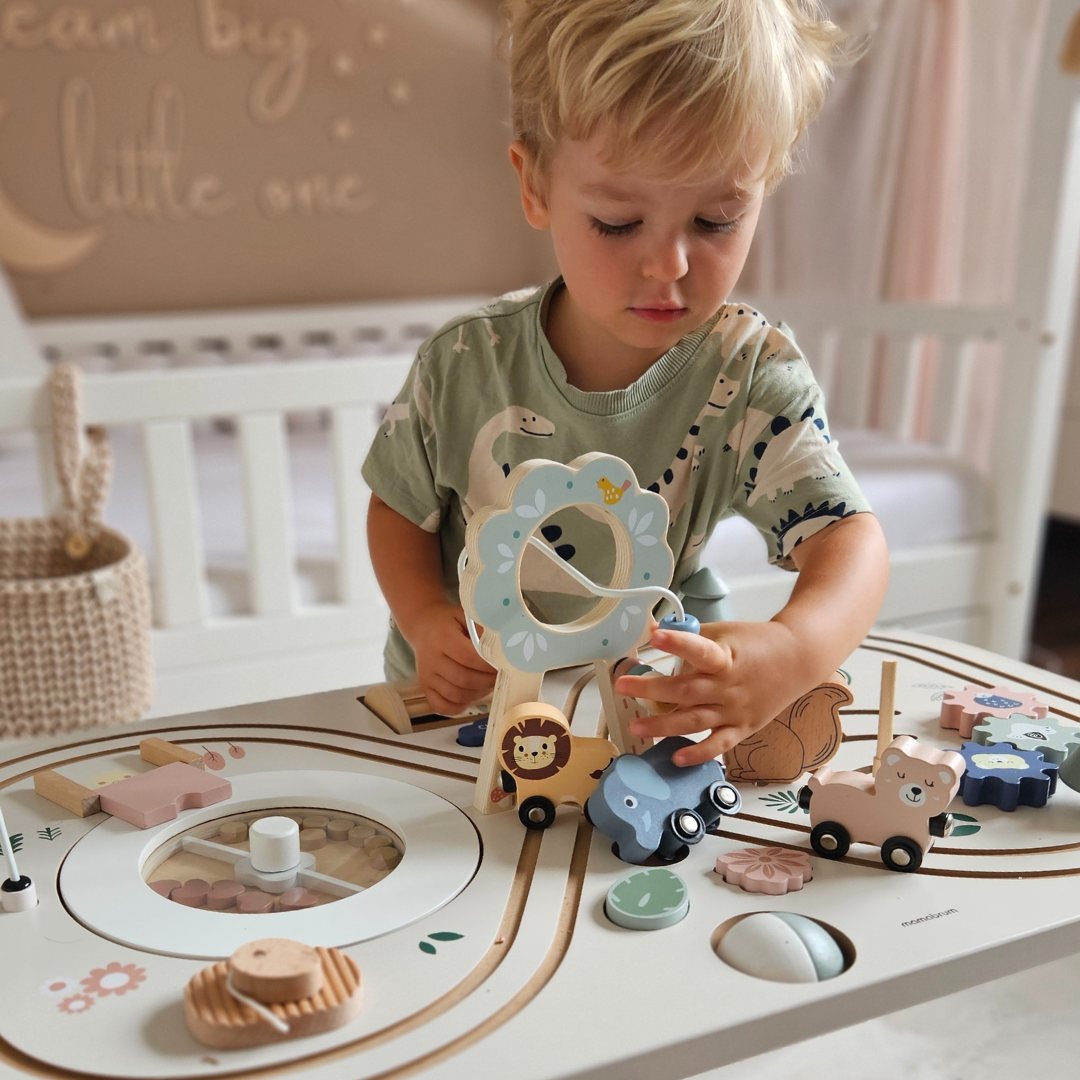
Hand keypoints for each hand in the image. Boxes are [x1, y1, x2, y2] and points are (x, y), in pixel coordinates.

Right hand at [409, 602, 496, 715]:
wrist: (422, 626)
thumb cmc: (449, 622)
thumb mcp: (466, 617)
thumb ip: (483, 631)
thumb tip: (504, 648)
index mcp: (442, 637)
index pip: (468, 656)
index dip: (487, 665)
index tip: (502, 665)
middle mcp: (431, 659)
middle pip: (463, 679)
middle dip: (486, 681)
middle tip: (499, 677)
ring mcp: (426, 676)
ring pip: (455, 695)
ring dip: (477, 694)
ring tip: (487, 685)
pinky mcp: (424, 688)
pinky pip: (441, 706)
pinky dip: (459, 707)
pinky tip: (470, 696)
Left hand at [613, 621, 812, 766]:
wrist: (799, 659)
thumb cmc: (756, 642)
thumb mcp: (723, 631)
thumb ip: (689, 634)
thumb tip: (652, 630)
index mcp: (725, 657)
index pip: (699, 650)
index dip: (677, 643)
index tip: (655, 636)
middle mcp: (729, 686)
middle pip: (686, 690)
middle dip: (651, 688)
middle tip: (623, 685)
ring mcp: (735, 710)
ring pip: (695, 720)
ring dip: (663, 725)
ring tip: (636, 727)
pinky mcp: (743, 727)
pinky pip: (719, 744)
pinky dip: (699, 754)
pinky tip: (676, 758)